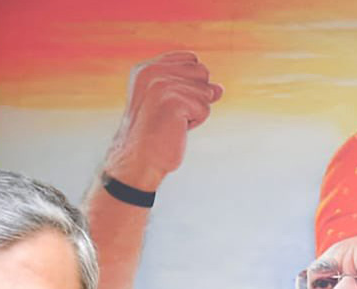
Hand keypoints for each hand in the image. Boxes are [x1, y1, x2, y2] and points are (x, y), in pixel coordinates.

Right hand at [102, 52, 222, 192]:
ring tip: (173, 123)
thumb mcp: (173, 106)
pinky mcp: (173, 99)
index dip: (192, 84)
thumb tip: (219, 88)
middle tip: (172, 115)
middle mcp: (152, 71)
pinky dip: (195, 123)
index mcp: (146, 69)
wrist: (137, 160)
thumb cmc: (155, 136)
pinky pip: (205, 108)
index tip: (172, 104)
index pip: (190, 59)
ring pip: (206, 91)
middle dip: (196, 97)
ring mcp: (162, 83)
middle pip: (202, 72)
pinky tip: (175, 129)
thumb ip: (194, 90)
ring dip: (196, 111)